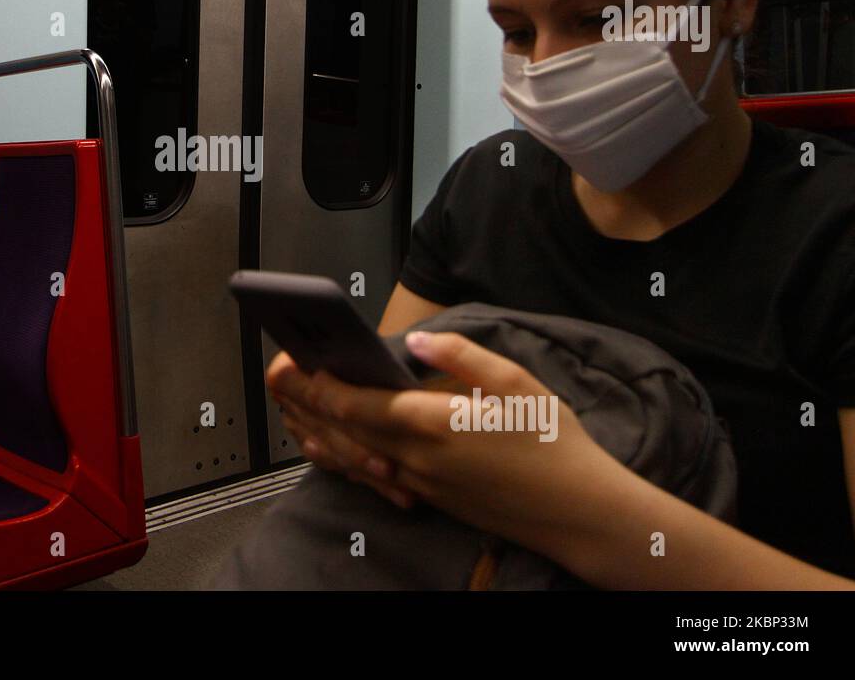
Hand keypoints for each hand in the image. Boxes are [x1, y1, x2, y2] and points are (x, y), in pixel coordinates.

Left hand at [290, 331, 627, 564]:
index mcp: (433, 423)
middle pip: (342, 428)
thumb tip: (417, 340)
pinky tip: (328, 447)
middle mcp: (415, 458)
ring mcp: (419, 483)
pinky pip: (370, 475)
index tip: (293, 360)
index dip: (316, 383)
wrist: (577, 513)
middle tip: (276, 377)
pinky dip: (341, 458)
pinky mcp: (428, 499)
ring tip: (290, 407)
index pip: (354, 403)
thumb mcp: (516, 384)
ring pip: (351, 456)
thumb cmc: (553, 444)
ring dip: (316, 430)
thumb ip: (461, 356)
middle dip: (304, 401)